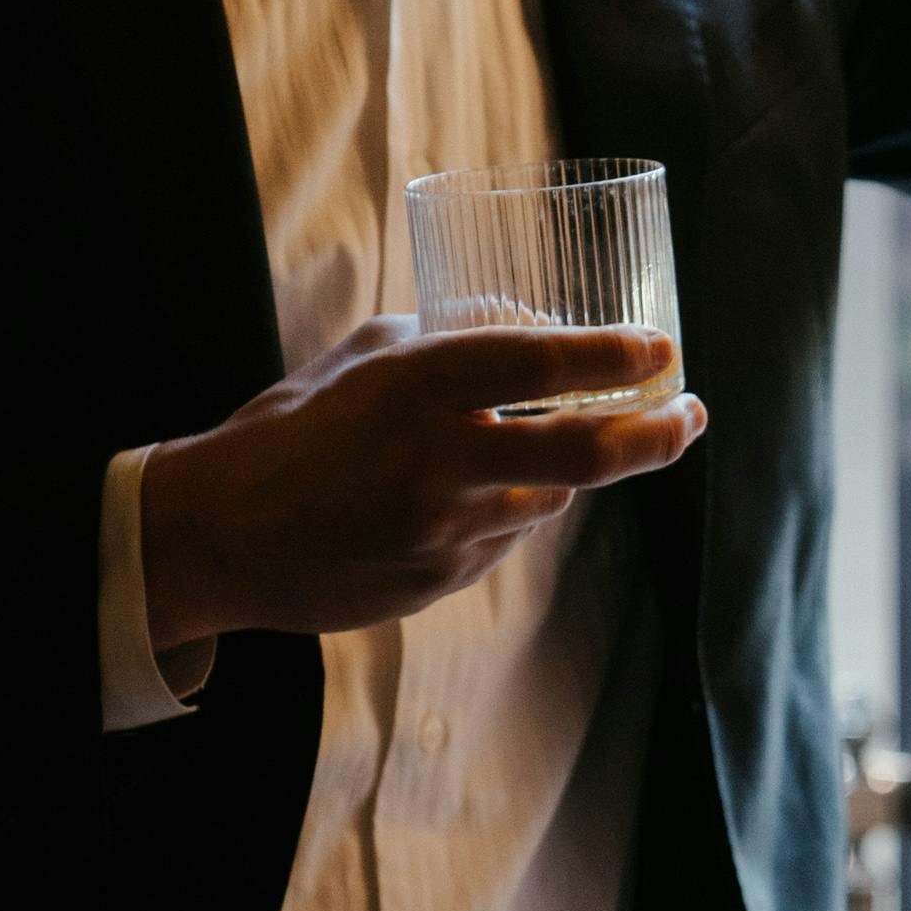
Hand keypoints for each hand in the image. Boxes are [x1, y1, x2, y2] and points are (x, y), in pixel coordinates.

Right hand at [141, 317, 705, 647]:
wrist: (220, 536)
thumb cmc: (292, 430)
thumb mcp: (363, 360)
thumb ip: (448, 341)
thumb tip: (533, 330)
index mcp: (414, 386)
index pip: (539, 364)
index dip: (612, 356)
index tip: (661, 348)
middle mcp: (438, 460)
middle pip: (584, 453)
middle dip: (654, 435)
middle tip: (690, 416)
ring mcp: (444, 530)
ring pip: (548, 498)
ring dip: (564, 474)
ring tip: (545, 448)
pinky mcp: (442, 580)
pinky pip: (504, 539)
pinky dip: (507, 513)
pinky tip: (467, 501)